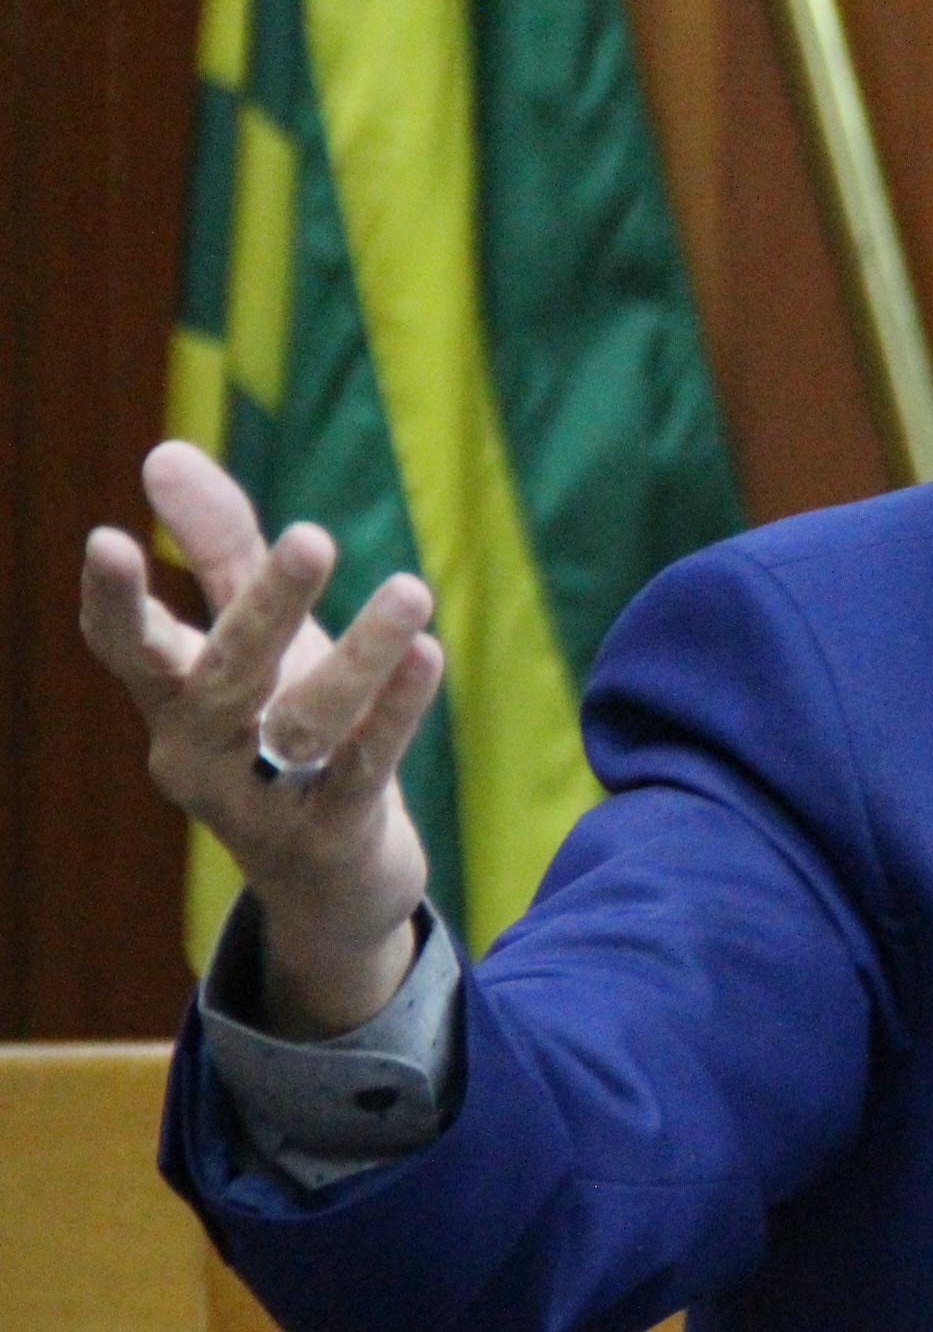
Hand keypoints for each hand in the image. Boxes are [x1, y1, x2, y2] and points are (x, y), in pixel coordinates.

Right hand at [78, 441, 442, 1036]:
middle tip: (311, 537)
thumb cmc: (280, 731)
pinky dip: (397, 709)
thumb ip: (218, 550)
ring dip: (361, 657)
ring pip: (305, 724)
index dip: (113, 600)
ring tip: (412, 590)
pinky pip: (364, 766)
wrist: (329, 880)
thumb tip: (162, 451)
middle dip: (266, 608)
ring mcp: (261, 802)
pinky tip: (428, 654)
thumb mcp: (255, 641)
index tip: (106, 539)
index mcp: (171, 701)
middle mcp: (200, 754)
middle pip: (226, 677)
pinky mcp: (330, 835)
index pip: (126, 648)